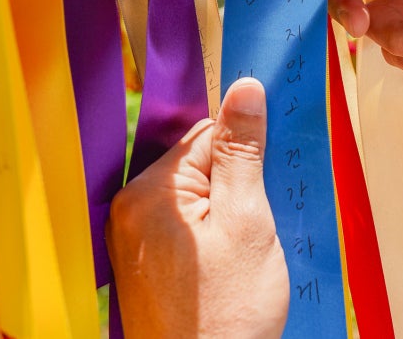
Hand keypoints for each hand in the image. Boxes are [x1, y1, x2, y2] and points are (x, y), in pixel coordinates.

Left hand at [106, 79, 288, 337]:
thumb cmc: (228, 313)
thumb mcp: (247, 221)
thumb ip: (242, 152)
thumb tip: (244, 89)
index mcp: (151, 192)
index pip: (205, 134)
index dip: (245, 148)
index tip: (270, 168)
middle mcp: (132, 210)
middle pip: (198, 165)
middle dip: (237, 183)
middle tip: (259, 221)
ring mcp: (136, 241)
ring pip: (195, 199)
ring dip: (228, 211)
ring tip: (246, 251)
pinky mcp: (147, 267)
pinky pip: (186, 228)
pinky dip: (214, 236)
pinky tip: (231, 266)